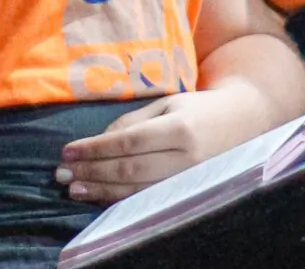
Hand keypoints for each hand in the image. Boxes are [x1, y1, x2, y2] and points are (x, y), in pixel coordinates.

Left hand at [59, 85, 278, 202]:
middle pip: (129, 169)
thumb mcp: (167, 104)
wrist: (243, 124)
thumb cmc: (197, 110)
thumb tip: (98, 142)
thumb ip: (132, 121)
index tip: (67, 152)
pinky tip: (99, 196)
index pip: (128, 142)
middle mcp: (186, 158)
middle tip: (61, 174)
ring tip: (73, 188)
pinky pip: (147, 201)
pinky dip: (119, 200)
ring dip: (100, 190)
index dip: (95, 149)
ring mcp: (188, 181)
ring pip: (136, 191)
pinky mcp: (187, 195)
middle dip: (92, 172)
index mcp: (180, 128)